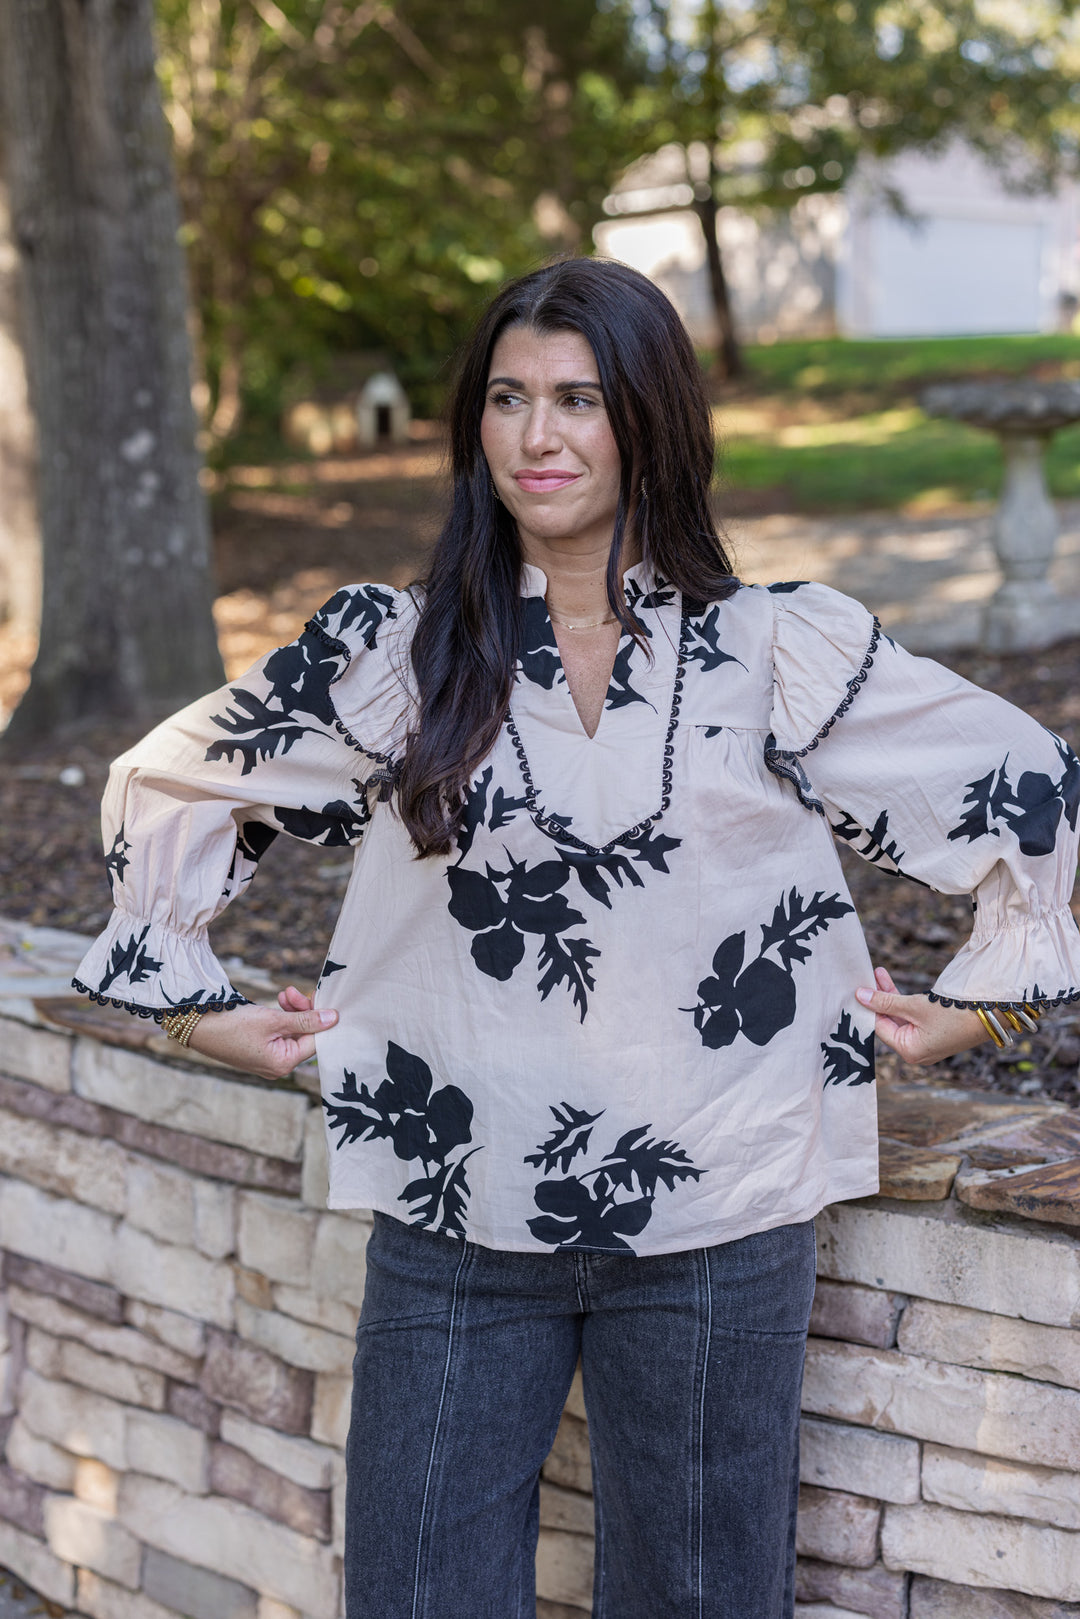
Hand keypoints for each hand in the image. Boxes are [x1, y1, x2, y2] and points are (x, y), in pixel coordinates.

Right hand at [186, 984, 337, 1079]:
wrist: (197, 1025)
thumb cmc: (233, 1025)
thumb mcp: (273, 1019)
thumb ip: (305, 1019)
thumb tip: (334, 1019)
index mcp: (283, 1063)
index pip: (316, 1041)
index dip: (321, 1019)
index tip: (320, 997)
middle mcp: (278, 1065)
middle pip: (305, 1035)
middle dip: (303, 1011)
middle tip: (292, 991)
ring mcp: (269, 1058)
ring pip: (293, 1031)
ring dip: (293, 1010)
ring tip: (284, 993)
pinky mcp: (261, 1048)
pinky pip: (281, 1032)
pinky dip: (282, 1016)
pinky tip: (279, 1001)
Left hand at [855, 966, 986, 1067]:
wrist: (992, 1012)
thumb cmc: (953, 1013)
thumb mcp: (914, 1006)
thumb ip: (885, 1001)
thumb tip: (859, 996)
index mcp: (909, 1051)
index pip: (879, 1028)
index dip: (868, 1007)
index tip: (858, 988)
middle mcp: (917, 1051)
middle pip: (889, 1022)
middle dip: (879, 998)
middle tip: (868, 976)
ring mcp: (927, 1042)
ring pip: (900, 1016)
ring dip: (890, 995)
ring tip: (879, 972)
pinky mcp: (935, 1032)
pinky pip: (913, 1016)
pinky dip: (904, 1001)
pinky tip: (891, 983)